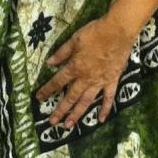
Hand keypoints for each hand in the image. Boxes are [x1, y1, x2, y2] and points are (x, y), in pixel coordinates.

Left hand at [36, 15, 135, 129]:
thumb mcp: (74, 40)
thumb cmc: (95, 33)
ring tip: (69, 126)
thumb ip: (62, 53)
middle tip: (52, 122)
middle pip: (71, 97)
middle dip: (60, 110)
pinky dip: (104, 109)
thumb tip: (49, 64)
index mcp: (75, 67)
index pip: (58, 82)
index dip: (47, 90)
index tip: (39, 98)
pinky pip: (108, 98)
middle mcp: (86, 78)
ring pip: (86, 101)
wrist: (118, 31)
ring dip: (77, 114)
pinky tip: (100, 119)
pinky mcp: (112, 81)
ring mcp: (100, 82)